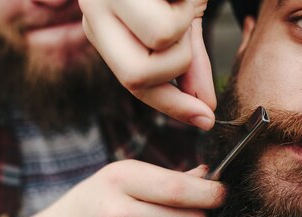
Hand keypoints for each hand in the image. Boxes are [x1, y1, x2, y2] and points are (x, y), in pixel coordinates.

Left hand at [78, 0, 216, 129]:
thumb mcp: (184, 20)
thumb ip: (191, 64)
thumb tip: (205, 108)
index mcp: (106, 30)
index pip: (136, 83)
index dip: (174, 105)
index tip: (205, 119)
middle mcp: (95, 16)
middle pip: (135, 76)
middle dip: (175, 66)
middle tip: (186, 33)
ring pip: (156, 43)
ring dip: (185, 27)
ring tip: (180, 1)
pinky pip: (164, 20)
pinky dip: (186, 6)